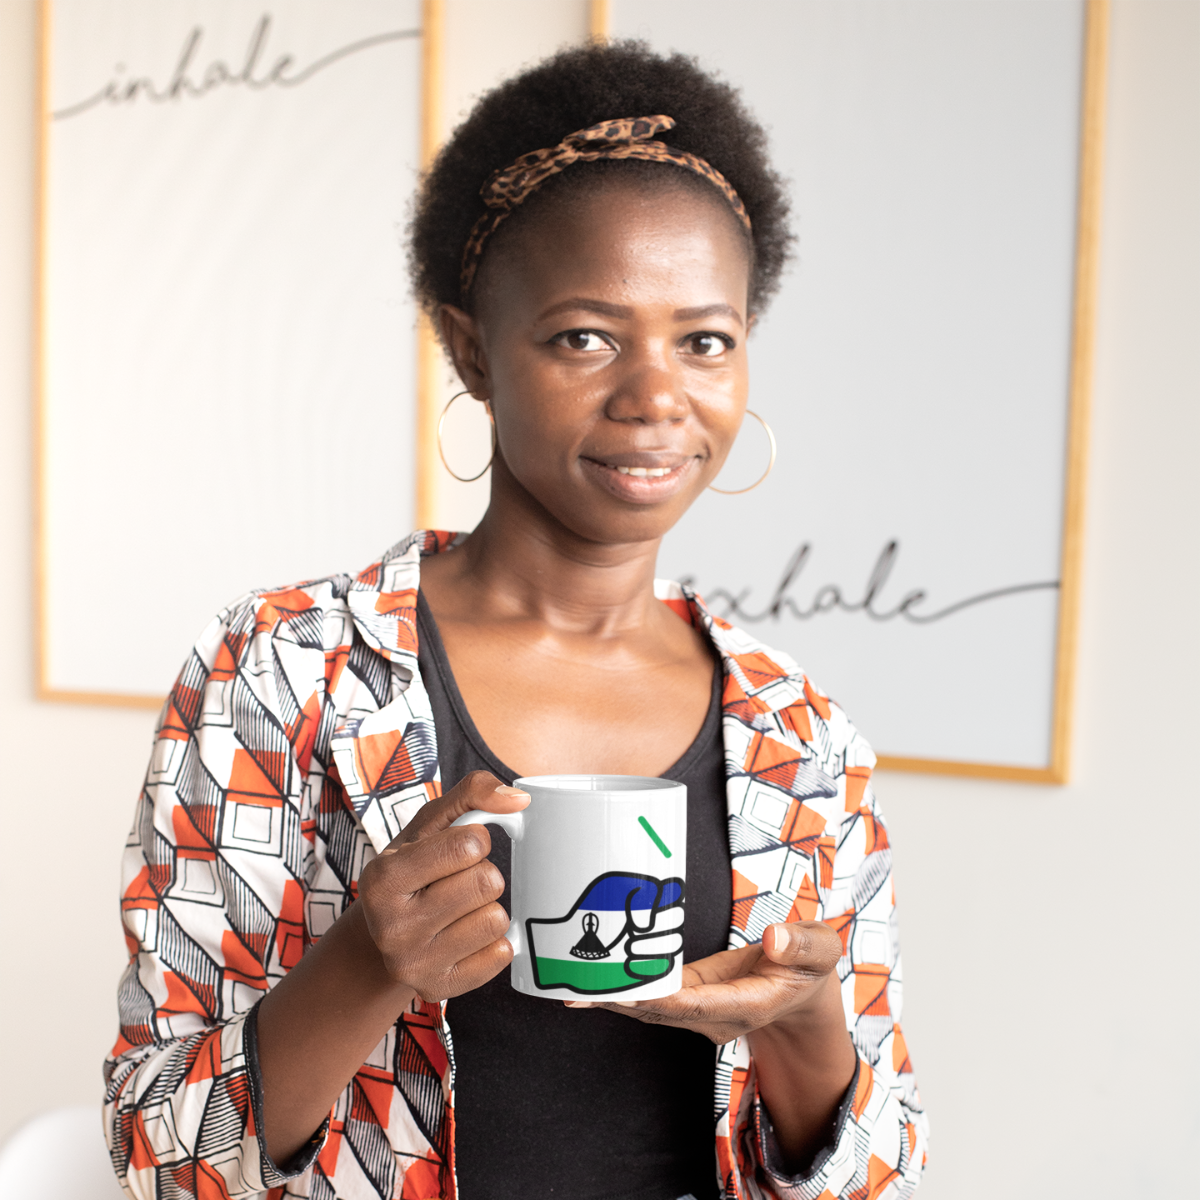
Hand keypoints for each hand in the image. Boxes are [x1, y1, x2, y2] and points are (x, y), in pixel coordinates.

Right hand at [357, 770, 528, 1001]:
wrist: (381, 934)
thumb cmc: (414, 868)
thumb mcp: (429, 824)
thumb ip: (472, 793)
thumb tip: (520, 799)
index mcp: (383, 878)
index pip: (469, 845)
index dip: (475, 841)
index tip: (459, 849)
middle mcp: (391, 926)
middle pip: (487, 883)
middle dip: (483, 874)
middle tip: (458, 881)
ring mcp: (412, 964)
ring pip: (496, 919)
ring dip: (488, 907)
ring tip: (461, 909)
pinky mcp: (437, 989)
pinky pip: (500, 955)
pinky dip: (494, 942)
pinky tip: (468, 936)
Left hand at [565, 921, 842, 1044]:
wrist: (805, 994)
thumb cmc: (809, 968)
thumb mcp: (821, 951)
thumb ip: (803, 945)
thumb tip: (775, 938)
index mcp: (749, 1002)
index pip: (700, 1003)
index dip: (663, 997)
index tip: (629, 991)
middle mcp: (718, 1016)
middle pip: (662, 1011)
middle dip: (620, 1002)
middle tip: (576, 991)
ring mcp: (702, 1014)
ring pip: (652, 1009)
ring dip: (612, 1000)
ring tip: (569, 986)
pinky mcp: (691, 1002)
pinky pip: (653, 999)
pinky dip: (623, 992)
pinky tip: (590, 983)